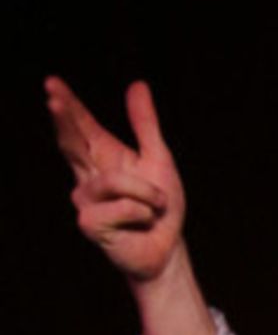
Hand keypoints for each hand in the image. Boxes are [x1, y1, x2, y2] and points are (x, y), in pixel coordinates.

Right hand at [46, 78, 185, 284]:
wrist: (167, 250)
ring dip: (146, 193)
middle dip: (63, 121)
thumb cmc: (160, 208)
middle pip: (71, 142)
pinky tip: (141, 224)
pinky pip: (119, 208)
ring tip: (156, 207)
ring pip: (113, 182)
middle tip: (52, 99)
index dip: (67, 105)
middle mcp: (88, 175)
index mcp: (102, 155)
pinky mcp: (89, 224)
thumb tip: (137, 84)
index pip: (80, 124)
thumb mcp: (159, 159)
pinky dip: (141, 213)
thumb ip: (145, 124)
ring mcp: (85, 200)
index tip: (52, 84)